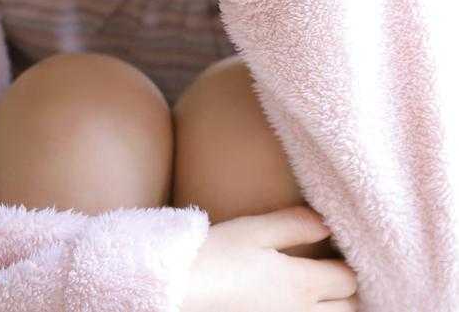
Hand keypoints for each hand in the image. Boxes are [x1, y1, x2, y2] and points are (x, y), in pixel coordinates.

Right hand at [180, 205, 357, 311]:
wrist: (178, 293)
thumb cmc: (213, 257)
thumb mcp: (253, 230)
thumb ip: (294, 224)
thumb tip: (327, 222)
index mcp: (301, 284)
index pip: (347, 279)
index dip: (344, 262)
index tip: (332, 250)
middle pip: (348, 309)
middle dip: (344, 289)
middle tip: (328, 272)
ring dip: (332, 308)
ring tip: (316, 292)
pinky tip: (291, 304)